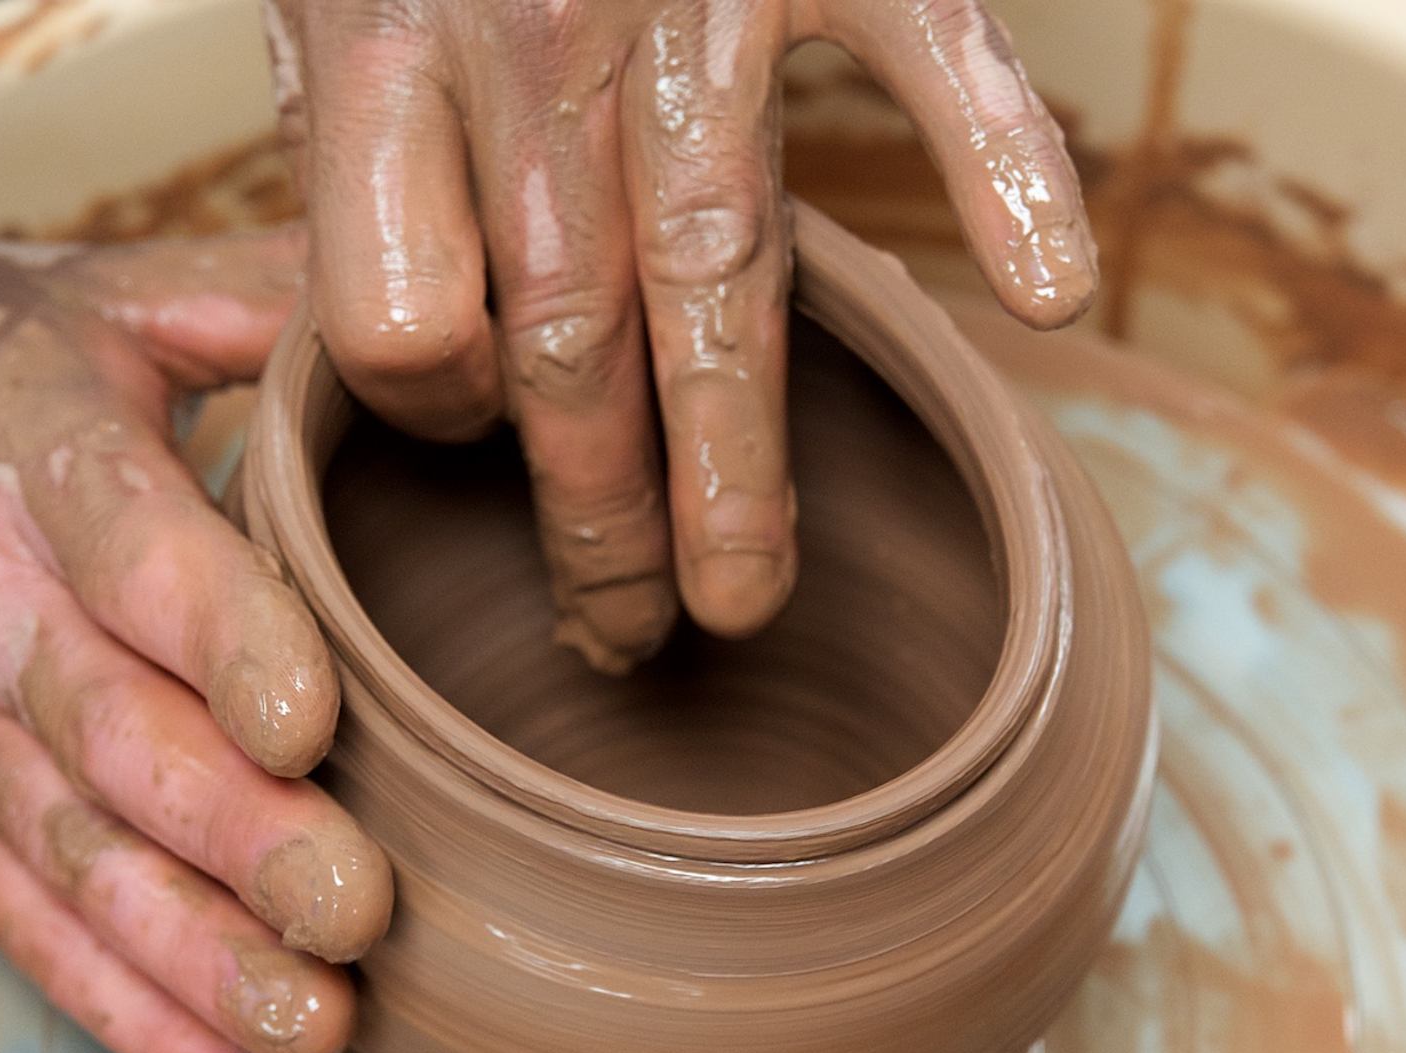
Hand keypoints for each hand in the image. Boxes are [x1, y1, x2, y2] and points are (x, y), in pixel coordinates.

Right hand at [0, 230, 388, 1052]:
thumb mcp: (93, 294)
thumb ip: (253, 296)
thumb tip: (429, 309)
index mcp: (35, 458)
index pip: (132, 554)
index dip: (221, 637)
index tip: (312, 721)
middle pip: (111, 742)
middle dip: (235, 838)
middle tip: (357, 912)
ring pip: (79, 867)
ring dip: (197, 964)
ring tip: (317, 1034)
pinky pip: (40, 936)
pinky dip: (142, 1024)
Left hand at [263, 0, 1094, 670]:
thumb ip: (356, 139)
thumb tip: (395, 325)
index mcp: (381, 46)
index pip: (396, 324)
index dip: (428, 405)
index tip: (469, 428)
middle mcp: (532, 39)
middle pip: (563, 351)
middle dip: (595, 523)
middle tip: (624, 639)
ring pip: (722, 280)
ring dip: (740, 464)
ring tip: (745, 599)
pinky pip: (941, 63)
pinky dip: (1007, 168)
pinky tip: (1048, 292)